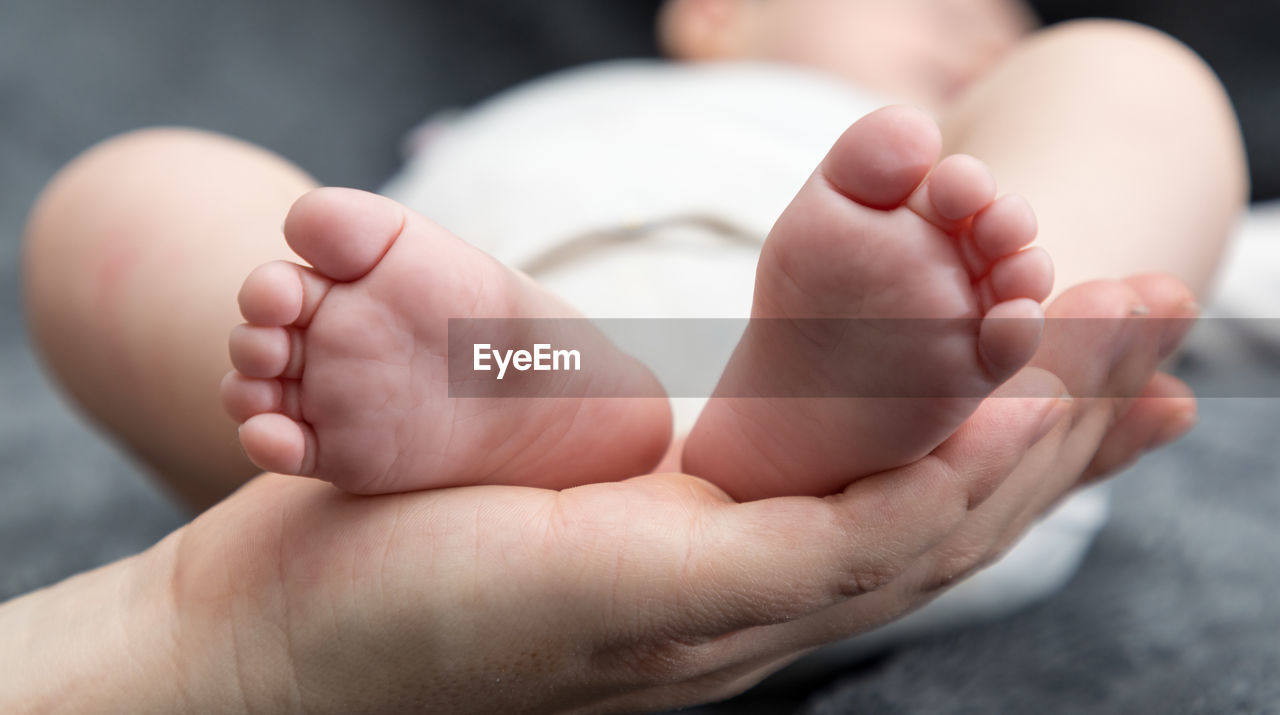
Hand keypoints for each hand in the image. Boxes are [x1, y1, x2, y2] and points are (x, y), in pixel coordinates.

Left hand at [0, 277, 1196, 713]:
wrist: (283, 647)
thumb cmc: (414, 557)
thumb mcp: (576, 497)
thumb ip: (671, 484)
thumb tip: (718, 441)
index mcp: (740, 580)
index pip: (920, 506)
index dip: (1037, 450)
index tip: (1121, 386)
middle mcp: (759, 609)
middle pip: (957, 511)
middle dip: (1077, 424)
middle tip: (1174, 335)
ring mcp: (730, 611)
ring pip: (929, 520)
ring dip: (1042, 432)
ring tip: (1137, 342)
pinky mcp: (680, 591)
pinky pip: (843, 534)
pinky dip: (940, 473)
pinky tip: (1011, 414)